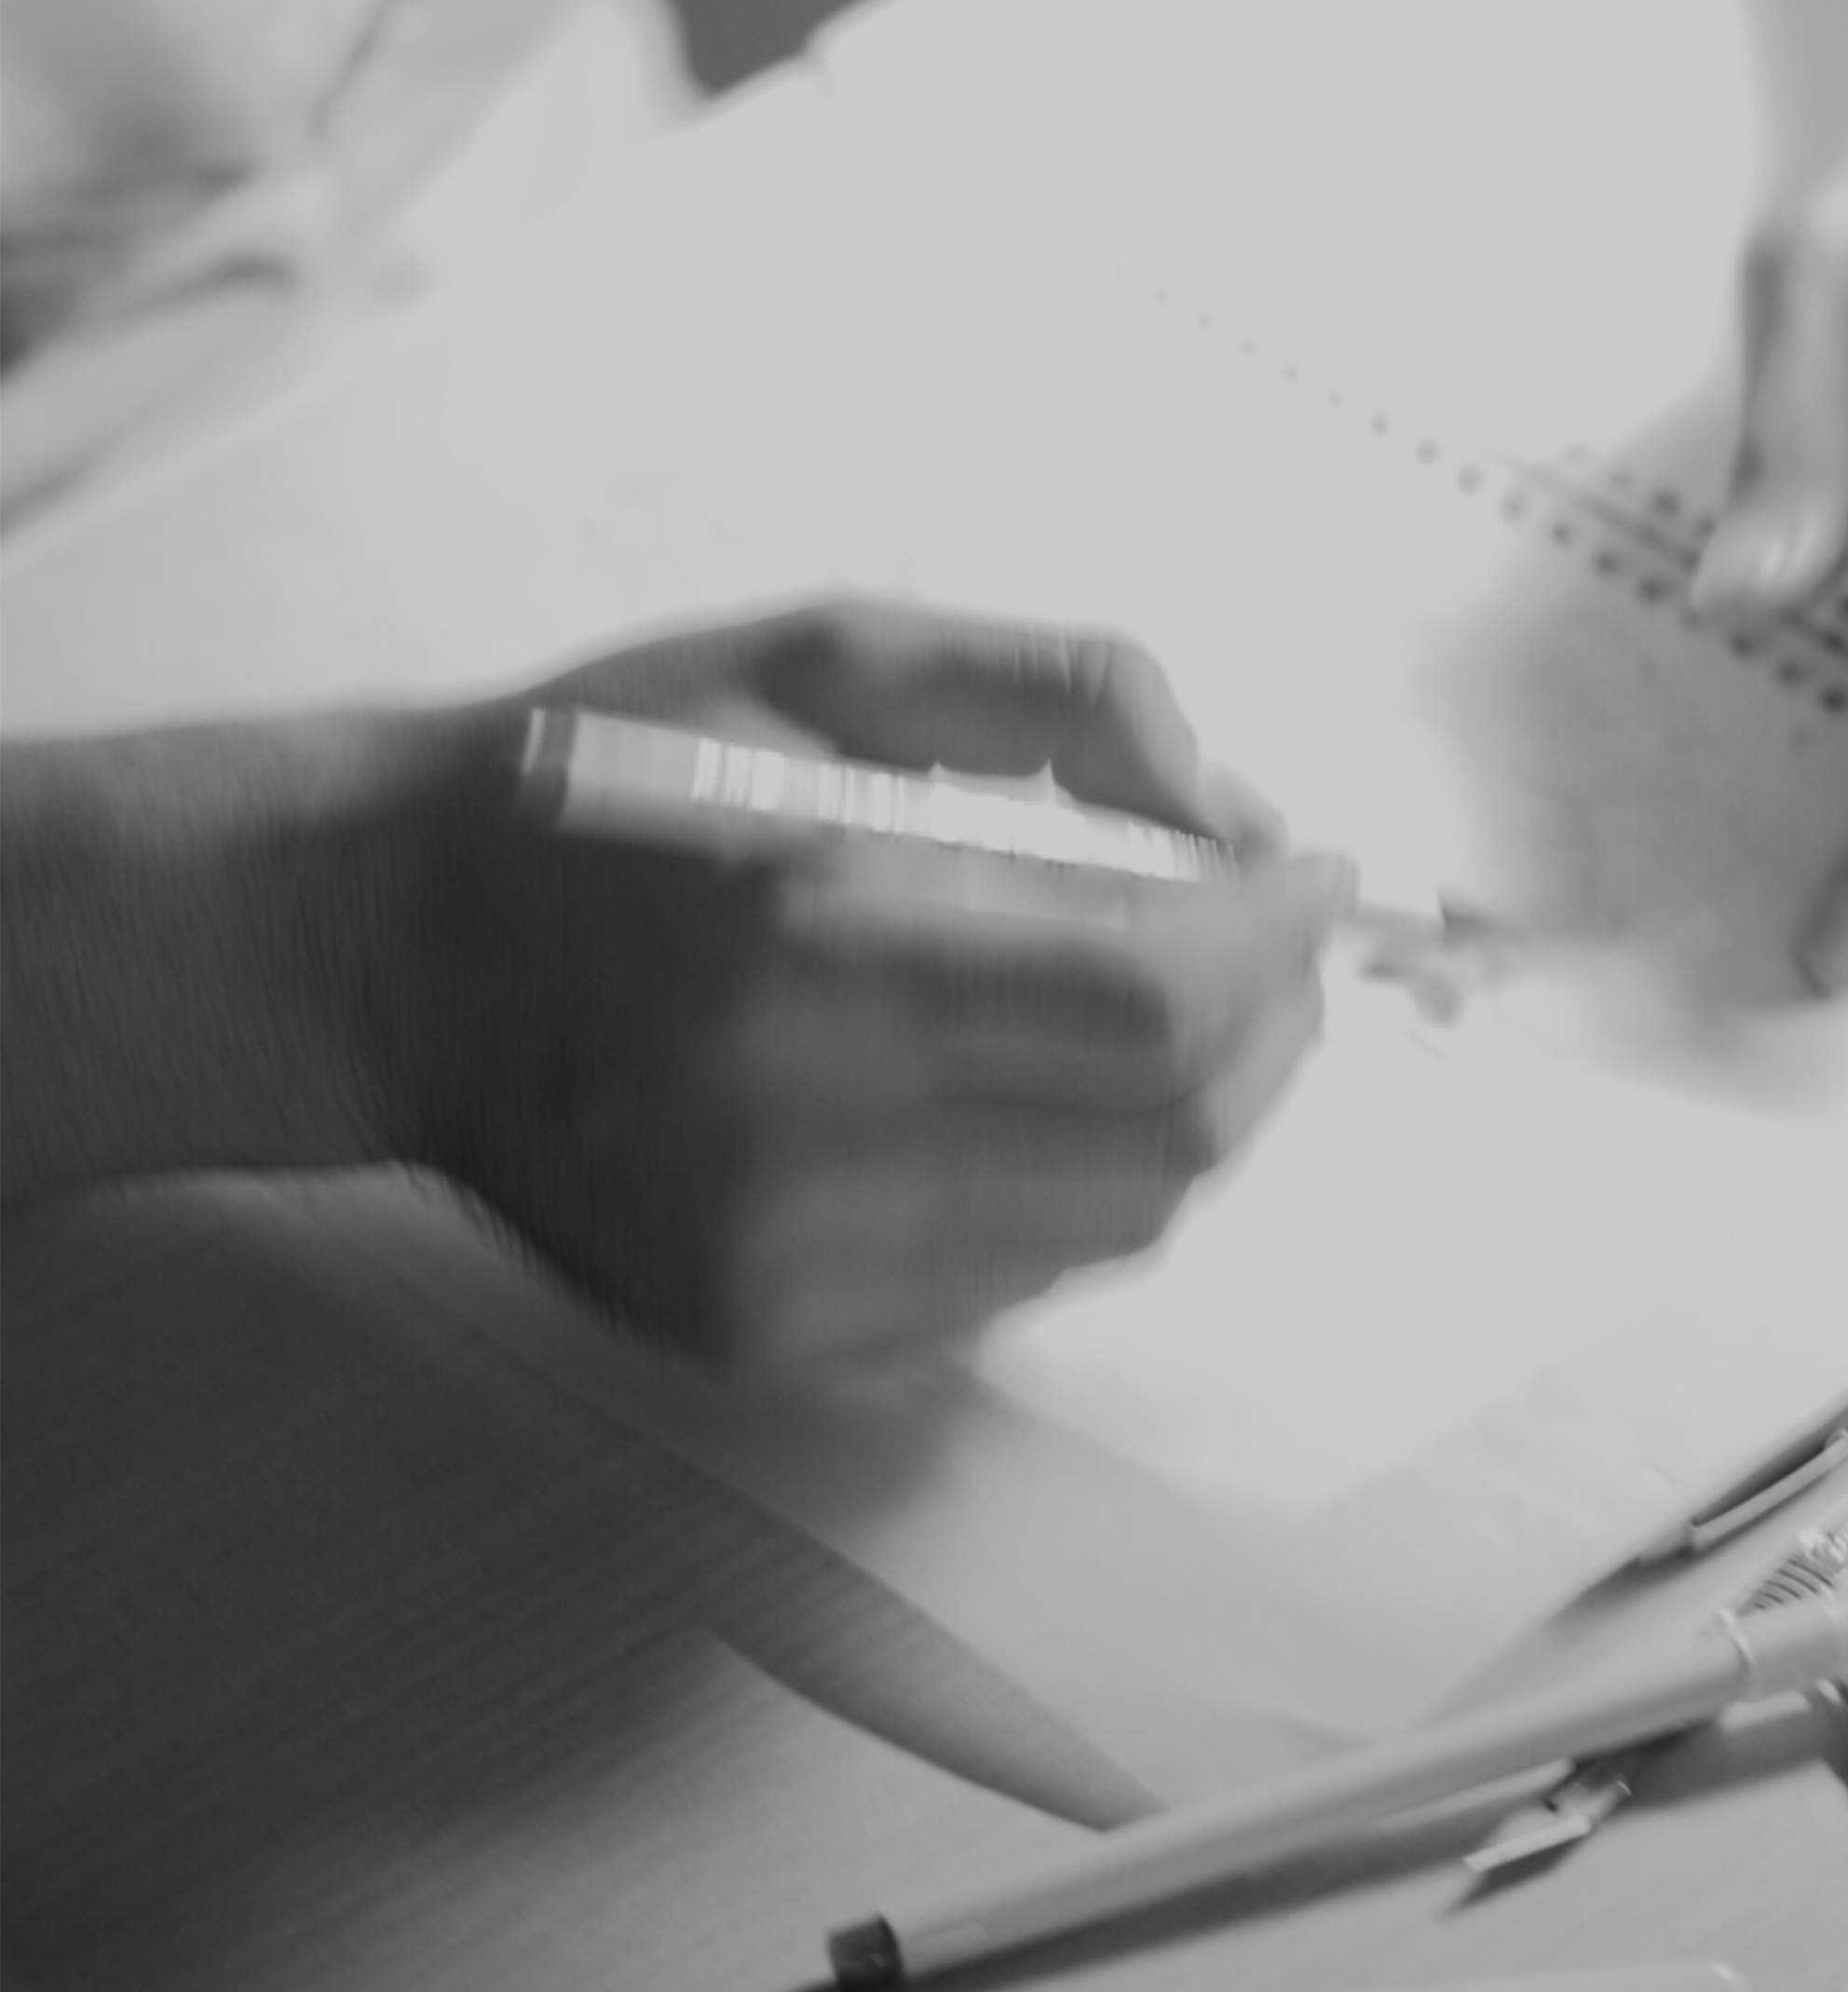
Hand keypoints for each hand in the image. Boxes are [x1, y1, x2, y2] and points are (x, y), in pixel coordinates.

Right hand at [376, 601, 1348, 1363]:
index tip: (1317, 875)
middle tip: (1275, 942)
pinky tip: (1034, 1092)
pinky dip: (1080, 1183)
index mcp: (806, 936)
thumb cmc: (608, 778)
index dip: (1279, 939)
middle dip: (1275, 1029)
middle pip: (1168, 1134)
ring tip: (1170, 1006)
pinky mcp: (760, 1339)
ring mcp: (775, 1266)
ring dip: (1196, 1111)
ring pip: (1116, 1225)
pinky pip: (1017, 1284)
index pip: (1154, 997)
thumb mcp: (825, 652)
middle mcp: (792, 1134)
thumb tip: (1242, 822)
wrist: (387, 951)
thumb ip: (1060, 697)